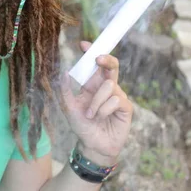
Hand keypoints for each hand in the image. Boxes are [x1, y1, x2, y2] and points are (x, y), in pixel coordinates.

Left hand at [60, 41, 132, 164]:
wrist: (92, 146)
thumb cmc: (82, 126)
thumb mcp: (69, 107)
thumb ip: (65, 90)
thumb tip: (64, 72)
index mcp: (93, 84)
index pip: (94, 65)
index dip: (91, 52)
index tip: (82, 44)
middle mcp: (106, 87)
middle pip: (112, 65)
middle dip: (106, 59)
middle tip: (97, 59)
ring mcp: (118, 96)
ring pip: (109, 86)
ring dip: (96, 101)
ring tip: (91, 115)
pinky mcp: (126, 107)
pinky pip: (116, 100)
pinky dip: (104, 109)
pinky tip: (101, 118)